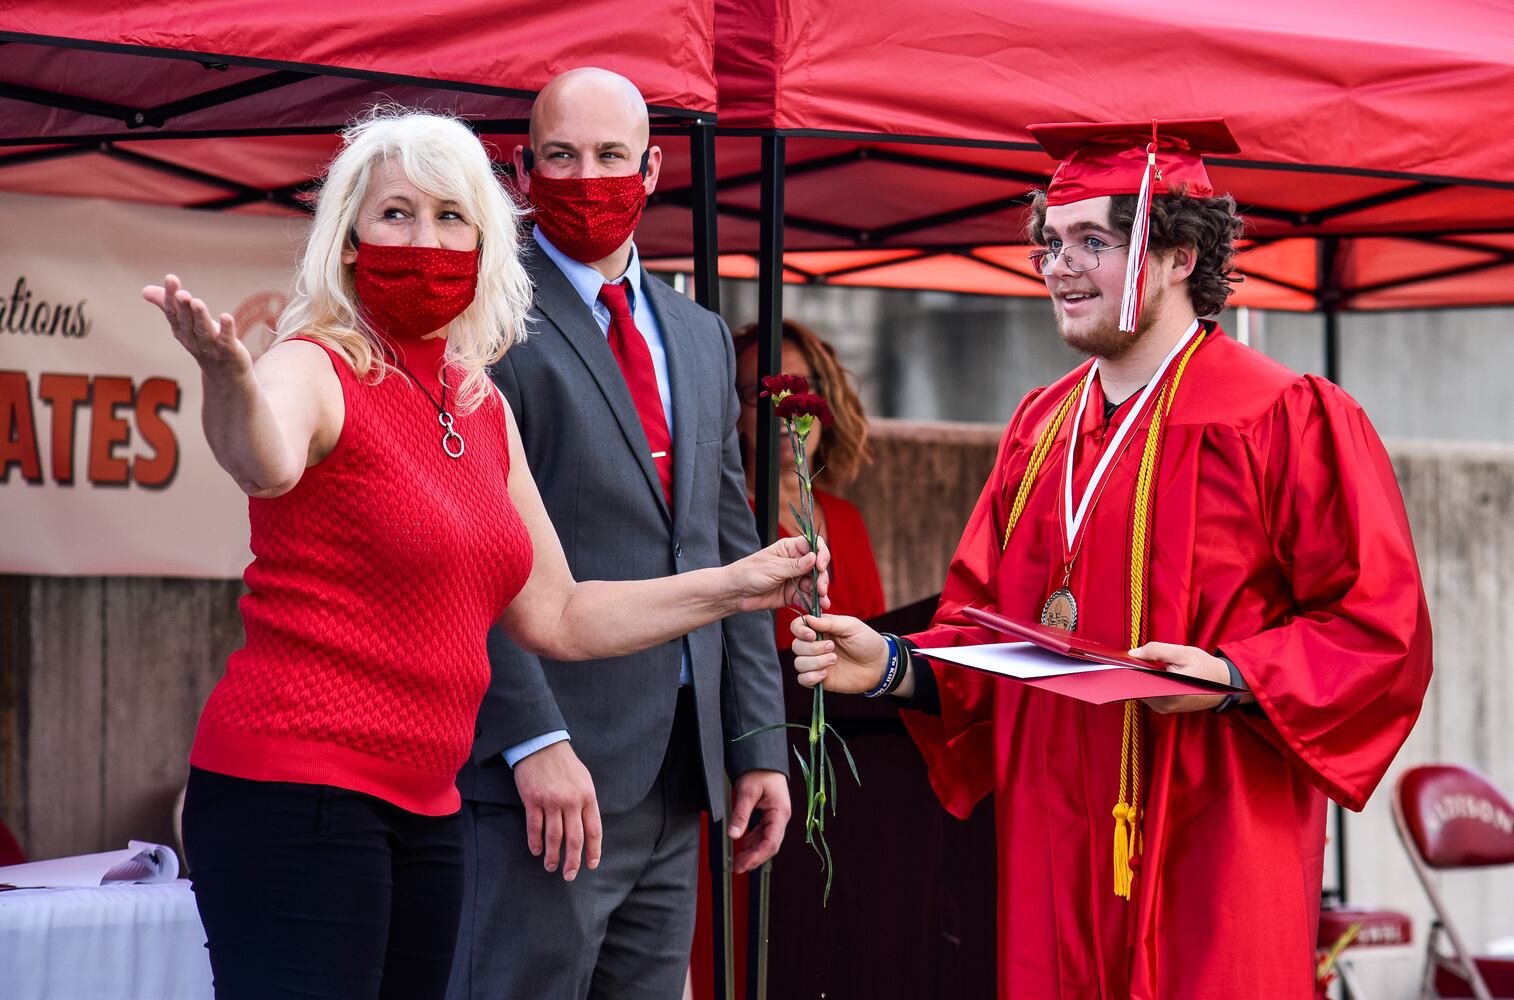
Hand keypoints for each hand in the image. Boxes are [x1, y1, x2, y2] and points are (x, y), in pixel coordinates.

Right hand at [142, 274, 252, 377]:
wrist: (224, 373)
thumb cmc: (203, 342)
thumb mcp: (185, 323)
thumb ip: (168, 305)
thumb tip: (145, 290)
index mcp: (181, 329)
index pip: (173, 312)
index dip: (171, 296)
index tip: (171, 278)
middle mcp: (193, 338)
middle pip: (186, 321)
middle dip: (183, 307)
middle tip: (182, 294)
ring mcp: (210, 346)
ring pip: (203, 330)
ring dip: (200, 316)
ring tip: (197, 302)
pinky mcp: (228, 351)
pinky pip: (226, 340)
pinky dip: (227, 330)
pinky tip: (227, 317)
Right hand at [512, 741, 601, 880]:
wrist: (542, 744)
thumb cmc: (564, 763)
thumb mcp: (584, 780)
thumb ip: (587, 803)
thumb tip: (588, 828)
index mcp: (588, 796)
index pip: (594, 830)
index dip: (593, 851)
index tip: (591, 865)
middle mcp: (571, 801)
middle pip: (574, 839)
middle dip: (573, 861)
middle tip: (570, 876)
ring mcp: (551, 801)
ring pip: (554, 837)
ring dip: (553, 856)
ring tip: (551, 867)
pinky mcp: (533, 800)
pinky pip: (535, 827)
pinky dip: (535, 842)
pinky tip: (536, 851)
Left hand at [729, 535, 830, 613]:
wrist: (735, 593)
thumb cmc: (749, 573)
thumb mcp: (773, 568)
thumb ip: (795, 565)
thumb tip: (815, 557)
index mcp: (790, 548)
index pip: (814, 545)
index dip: (821, 554)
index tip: (820, 566)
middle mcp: (795, 562)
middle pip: (818, 566)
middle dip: (822, 578)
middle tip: (820, 589)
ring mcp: (795, 579)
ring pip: (815, 583)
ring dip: (821, 592)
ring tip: (823, 602)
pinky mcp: (792, 594)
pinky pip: (807, 597)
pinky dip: (814, 602)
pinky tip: (818, 607)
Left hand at [729, 769, 790, 873]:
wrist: (763, 757)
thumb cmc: (760, 770)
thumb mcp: (747, 792)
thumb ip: (740, 814)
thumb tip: (734, 835)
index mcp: (780, 812)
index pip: (771, 842)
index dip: (758, 856)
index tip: (744, 865)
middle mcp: (781, 816)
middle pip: (770, 845)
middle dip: (755, 858)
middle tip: (738, 867)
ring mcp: (777, 816)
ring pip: (767, 840)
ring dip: (754, 851)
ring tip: (738, 860)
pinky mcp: (771, 814)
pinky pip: (763, 832)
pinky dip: (754, 841)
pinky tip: (744, 845)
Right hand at [789, 613, 888, 694]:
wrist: (879, 665)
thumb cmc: (867, 642)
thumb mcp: (851, 626)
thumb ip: (829, 622)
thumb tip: (808, 619)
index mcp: (821, 629)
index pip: (797, 626)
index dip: (800, 630)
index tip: (812, 635)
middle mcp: (815, 646)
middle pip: (796, 646)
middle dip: (813, 648)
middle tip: (833, 648)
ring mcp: (816, 663)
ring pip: (798, 663)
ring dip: (815, 662)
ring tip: (834, 660)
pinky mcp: (820, 679)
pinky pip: (802, 680)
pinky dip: (811, 677)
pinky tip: (826, 674)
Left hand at [1128, 641, 1232, 713]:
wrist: (1223, 682)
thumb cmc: (1205, 666)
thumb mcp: (1182, 652)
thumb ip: (1157, 650)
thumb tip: (1133, 653)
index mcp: (1168, 693)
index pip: (1137, 682)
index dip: (1128, 670)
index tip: (1121, 659)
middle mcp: (1164, 705)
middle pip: (1137, 688)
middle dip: (1134, 673)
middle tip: (1134, 658)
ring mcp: (1164, 708)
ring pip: (1142, 691)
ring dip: (1141, 678)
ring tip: (1143, 664)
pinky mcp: (1165, 707)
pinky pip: (1149, 694)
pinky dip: (1148, 683)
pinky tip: (1151, 673)